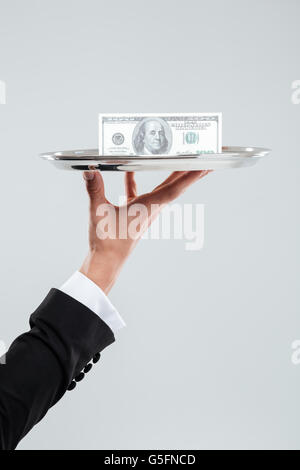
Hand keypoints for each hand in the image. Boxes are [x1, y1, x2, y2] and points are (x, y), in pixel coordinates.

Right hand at [80, 170, 210, 292]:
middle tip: (208, 159)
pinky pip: (139, 191)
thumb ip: (95, 189)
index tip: (206, 166)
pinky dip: (136, 179)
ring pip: (162, 187)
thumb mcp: (99, 213)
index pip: (174, 188)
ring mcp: (144, 209)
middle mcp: (151, 207)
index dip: (190, 176)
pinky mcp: (134, 211)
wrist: (107, 260)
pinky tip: (130, 169)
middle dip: (192, 172)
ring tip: (182, 160)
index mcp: (147, 207)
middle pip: (176, 185)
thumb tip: (90, 171)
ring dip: (172, 174)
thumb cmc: (107, 242)